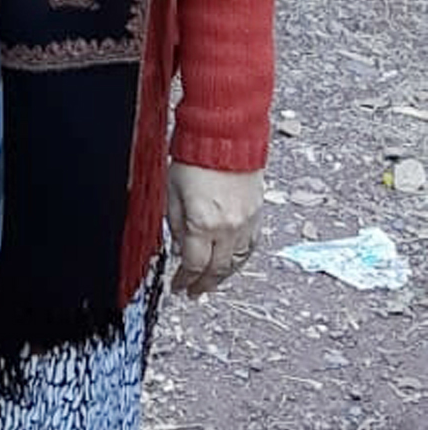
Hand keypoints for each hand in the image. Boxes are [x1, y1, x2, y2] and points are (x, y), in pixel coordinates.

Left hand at [167, 163, 264, 296]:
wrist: (225, 136)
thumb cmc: (195, 158)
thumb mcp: (172, 193)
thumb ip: (176, 225)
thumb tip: (180, 249)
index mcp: (202, 223)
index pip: (193, 265)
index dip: (184, 280)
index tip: (178, 286)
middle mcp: (227, 227)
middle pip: (216, 269)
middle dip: (203, 284)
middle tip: (194, 293)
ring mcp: (245, 222)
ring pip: (236, 262)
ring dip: (223, 276)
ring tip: (212, 283)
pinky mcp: (257, 214)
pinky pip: (250, 247)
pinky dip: (240, 260)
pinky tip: (232, 263)